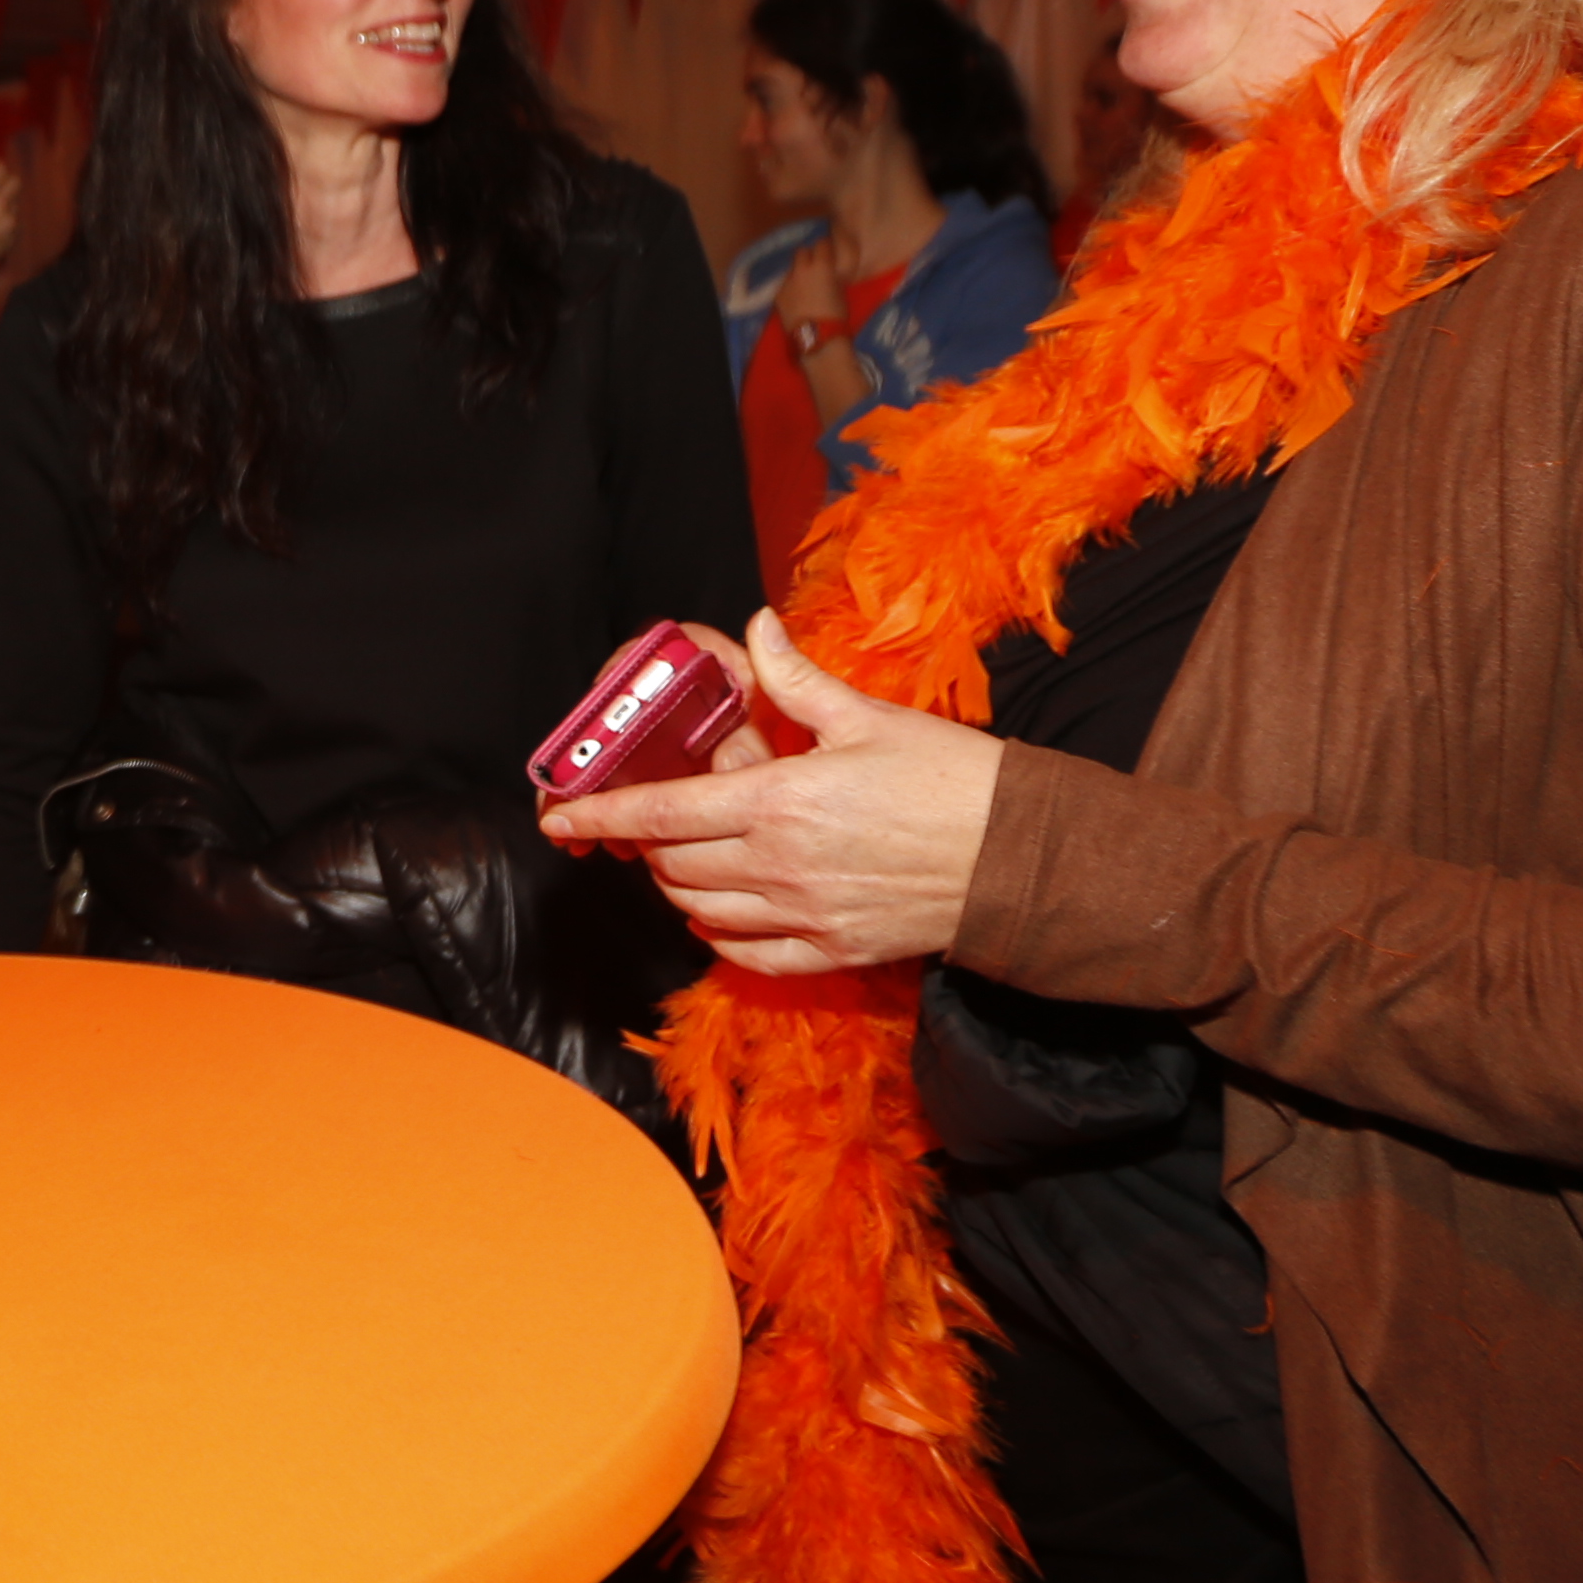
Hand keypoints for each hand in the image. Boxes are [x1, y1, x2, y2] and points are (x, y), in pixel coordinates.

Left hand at [533, 613, 998, 977]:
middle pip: (673, 865)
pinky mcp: (832, 951)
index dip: (601, 815)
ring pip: (701, 910)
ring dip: (680, 884)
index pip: (662, 814)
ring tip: (691, 855)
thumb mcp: (869, 718)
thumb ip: (796, 681)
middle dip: (649, 844)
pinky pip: (748, 953)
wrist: (1022, 857)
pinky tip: (725, 908)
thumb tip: (756, 628)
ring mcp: (804, 916)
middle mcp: (780, 866)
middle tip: (659, 819)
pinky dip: (721, 932)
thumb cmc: (953, 779)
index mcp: (780, 802)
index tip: (560, 815)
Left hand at [769, 233, 849, 342]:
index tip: (829, 253)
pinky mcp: (778, 295)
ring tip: (805, 285)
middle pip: (801, 251)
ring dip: (798, 273)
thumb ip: (833, 276)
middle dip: (808, 256)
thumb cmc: (836, 314)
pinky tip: (796, 299)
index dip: (825, 248)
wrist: (817, 335)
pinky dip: (791, 288)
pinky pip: (784, 285)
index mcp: (821, 265)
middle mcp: (801, 269)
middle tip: (815, 266)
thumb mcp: (840, 289)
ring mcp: (787, 281)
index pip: (821, 243)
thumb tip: (830, 272)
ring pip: (791, 269)